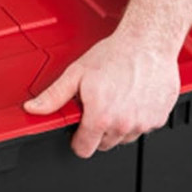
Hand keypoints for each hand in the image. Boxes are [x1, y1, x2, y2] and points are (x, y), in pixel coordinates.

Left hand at [23, 31, 179, 157]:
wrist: (148, 42)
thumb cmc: (115, 55)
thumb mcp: (76, 74)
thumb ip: (53, 96)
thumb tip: (33, 109)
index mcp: (100, 119)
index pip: (84, 150)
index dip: (78, 140)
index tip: (79, 131)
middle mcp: (123, 125)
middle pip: (104, 144)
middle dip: (98, 131)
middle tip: (99, 107)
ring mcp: (143, 123)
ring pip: (124, 137)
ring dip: (118, 125)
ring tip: (117, 100)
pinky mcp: (158, 118)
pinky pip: (144, 128)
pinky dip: (138, 118)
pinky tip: (133, 99)